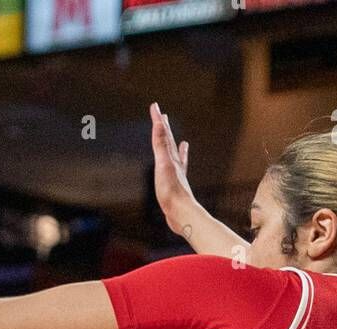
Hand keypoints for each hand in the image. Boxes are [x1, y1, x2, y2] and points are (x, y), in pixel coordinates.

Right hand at [150, 101, 196, 236]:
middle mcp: (175, 165)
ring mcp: (177, 176)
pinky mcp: (176, 188)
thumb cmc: (171, 191)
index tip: (155, 106)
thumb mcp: (163, 163)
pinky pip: (177, 173)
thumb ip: (161, 144)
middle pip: (170, 142)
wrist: (181, 214)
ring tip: (181, 142)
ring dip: (175, 147)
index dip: (158, 120)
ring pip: (175, 157)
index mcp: (171, 158)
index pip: (163, 134)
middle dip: (165, 129)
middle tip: (163, 117)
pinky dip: (179, 169)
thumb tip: (160, 123)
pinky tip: (179, 172)